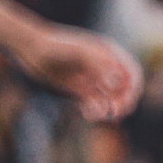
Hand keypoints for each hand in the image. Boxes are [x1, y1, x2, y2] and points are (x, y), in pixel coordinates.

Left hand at [23, 25, 143, 121]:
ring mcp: (92, 80)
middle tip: (116, 114)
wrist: (30, 48)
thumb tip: (119, 82)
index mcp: (110, 56)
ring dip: (109, 110)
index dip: (133, 88)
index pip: (131, 74)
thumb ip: (100, 65)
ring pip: (110, 99)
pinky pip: (94, 104)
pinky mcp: (80, 90)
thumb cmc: (55, 46)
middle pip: (124, 90)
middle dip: (123, 102)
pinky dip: (94, 112)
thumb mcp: (79, 52)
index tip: (126, 100)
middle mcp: (104, 69)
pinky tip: (88, 114)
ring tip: (100, 116)